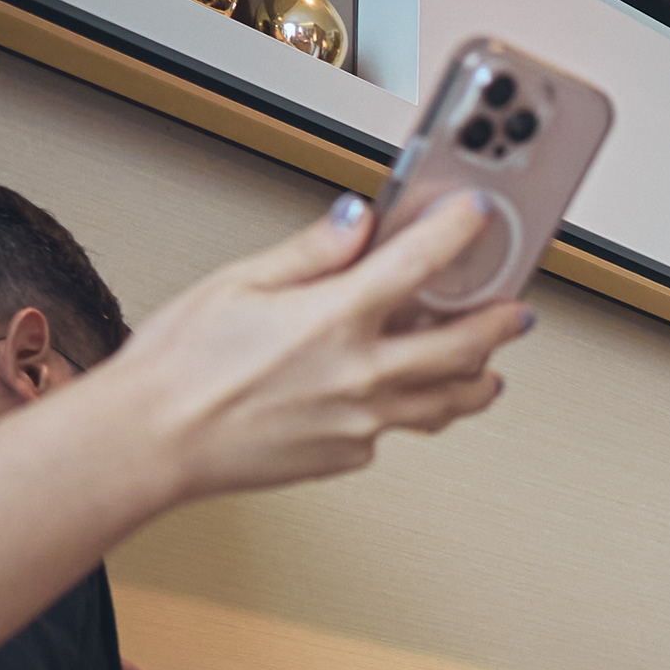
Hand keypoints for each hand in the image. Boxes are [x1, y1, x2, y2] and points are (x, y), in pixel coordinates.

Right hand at [87, 192, 529, 503]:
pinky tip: (395, 393)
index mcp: (334, 319)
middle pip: (463, 349)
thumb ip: (312, 253)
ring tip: (488, 369)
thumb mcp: (240, 283)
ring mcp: (363, 422)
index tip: (478, 215)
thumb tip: (358, 221)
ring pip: (447, 403)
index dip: (457, 233)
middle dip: (500, 326)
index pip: (419, 265)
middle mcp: (361, 375)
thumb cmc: (181, 365)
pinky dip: (406, 407)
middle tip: (517, 313)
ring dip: (476, 381)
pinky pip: (396, 428)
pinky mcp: (351, 455)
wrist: (152, 440)